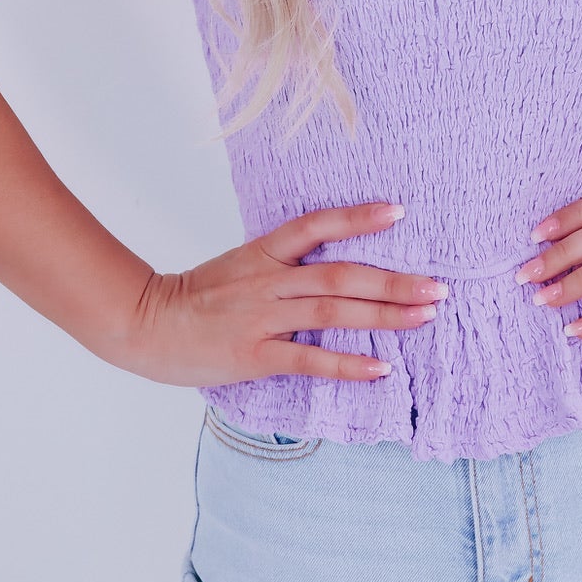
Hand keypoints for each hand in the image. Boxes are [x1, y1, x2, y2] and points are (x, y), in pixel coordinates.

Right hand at [103, 203, 447, 387]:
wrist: (142, 324)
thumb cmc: (193, 300)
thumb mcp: (238, 268)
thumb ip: (280, 267)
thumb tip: (327, 269)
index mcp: (263, 253)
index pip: (316, 225)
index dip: (358, 218)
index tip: (399, 213)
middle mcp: (268, 280)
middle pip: (342, 273)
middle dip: (395, 280)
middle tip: (438, 287)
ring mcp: (261, 316)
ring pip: (333, 310)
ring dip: (385, 314)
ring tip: (424, 317)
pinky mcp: (253, 354)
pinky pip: (308, 356)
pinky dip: (346, 362)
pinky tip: (380, 368)